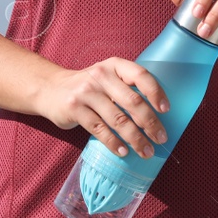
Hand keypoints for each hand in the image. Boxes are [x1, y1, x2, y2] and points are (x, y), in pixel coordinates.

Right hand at [33, 58, 169, 159]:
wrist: (50, 88)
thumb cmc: (89, 86)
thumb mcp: (107, 77)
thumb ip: (126, 88)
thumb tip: (156, 114)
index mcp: (114, 65)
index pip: (141, 75)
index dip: (156, 92)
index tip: (166, 110)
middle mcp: (101, 76)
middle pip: (132, 102)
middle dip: (150, 123)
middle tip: (160, 138)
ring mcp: (86, 92)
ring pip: (118, 119)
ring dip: (135, 138)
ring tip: (146, 151)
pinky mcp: (74, 109)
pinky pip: (99, 129)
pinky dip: (113, 143)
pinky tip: (123, 151)